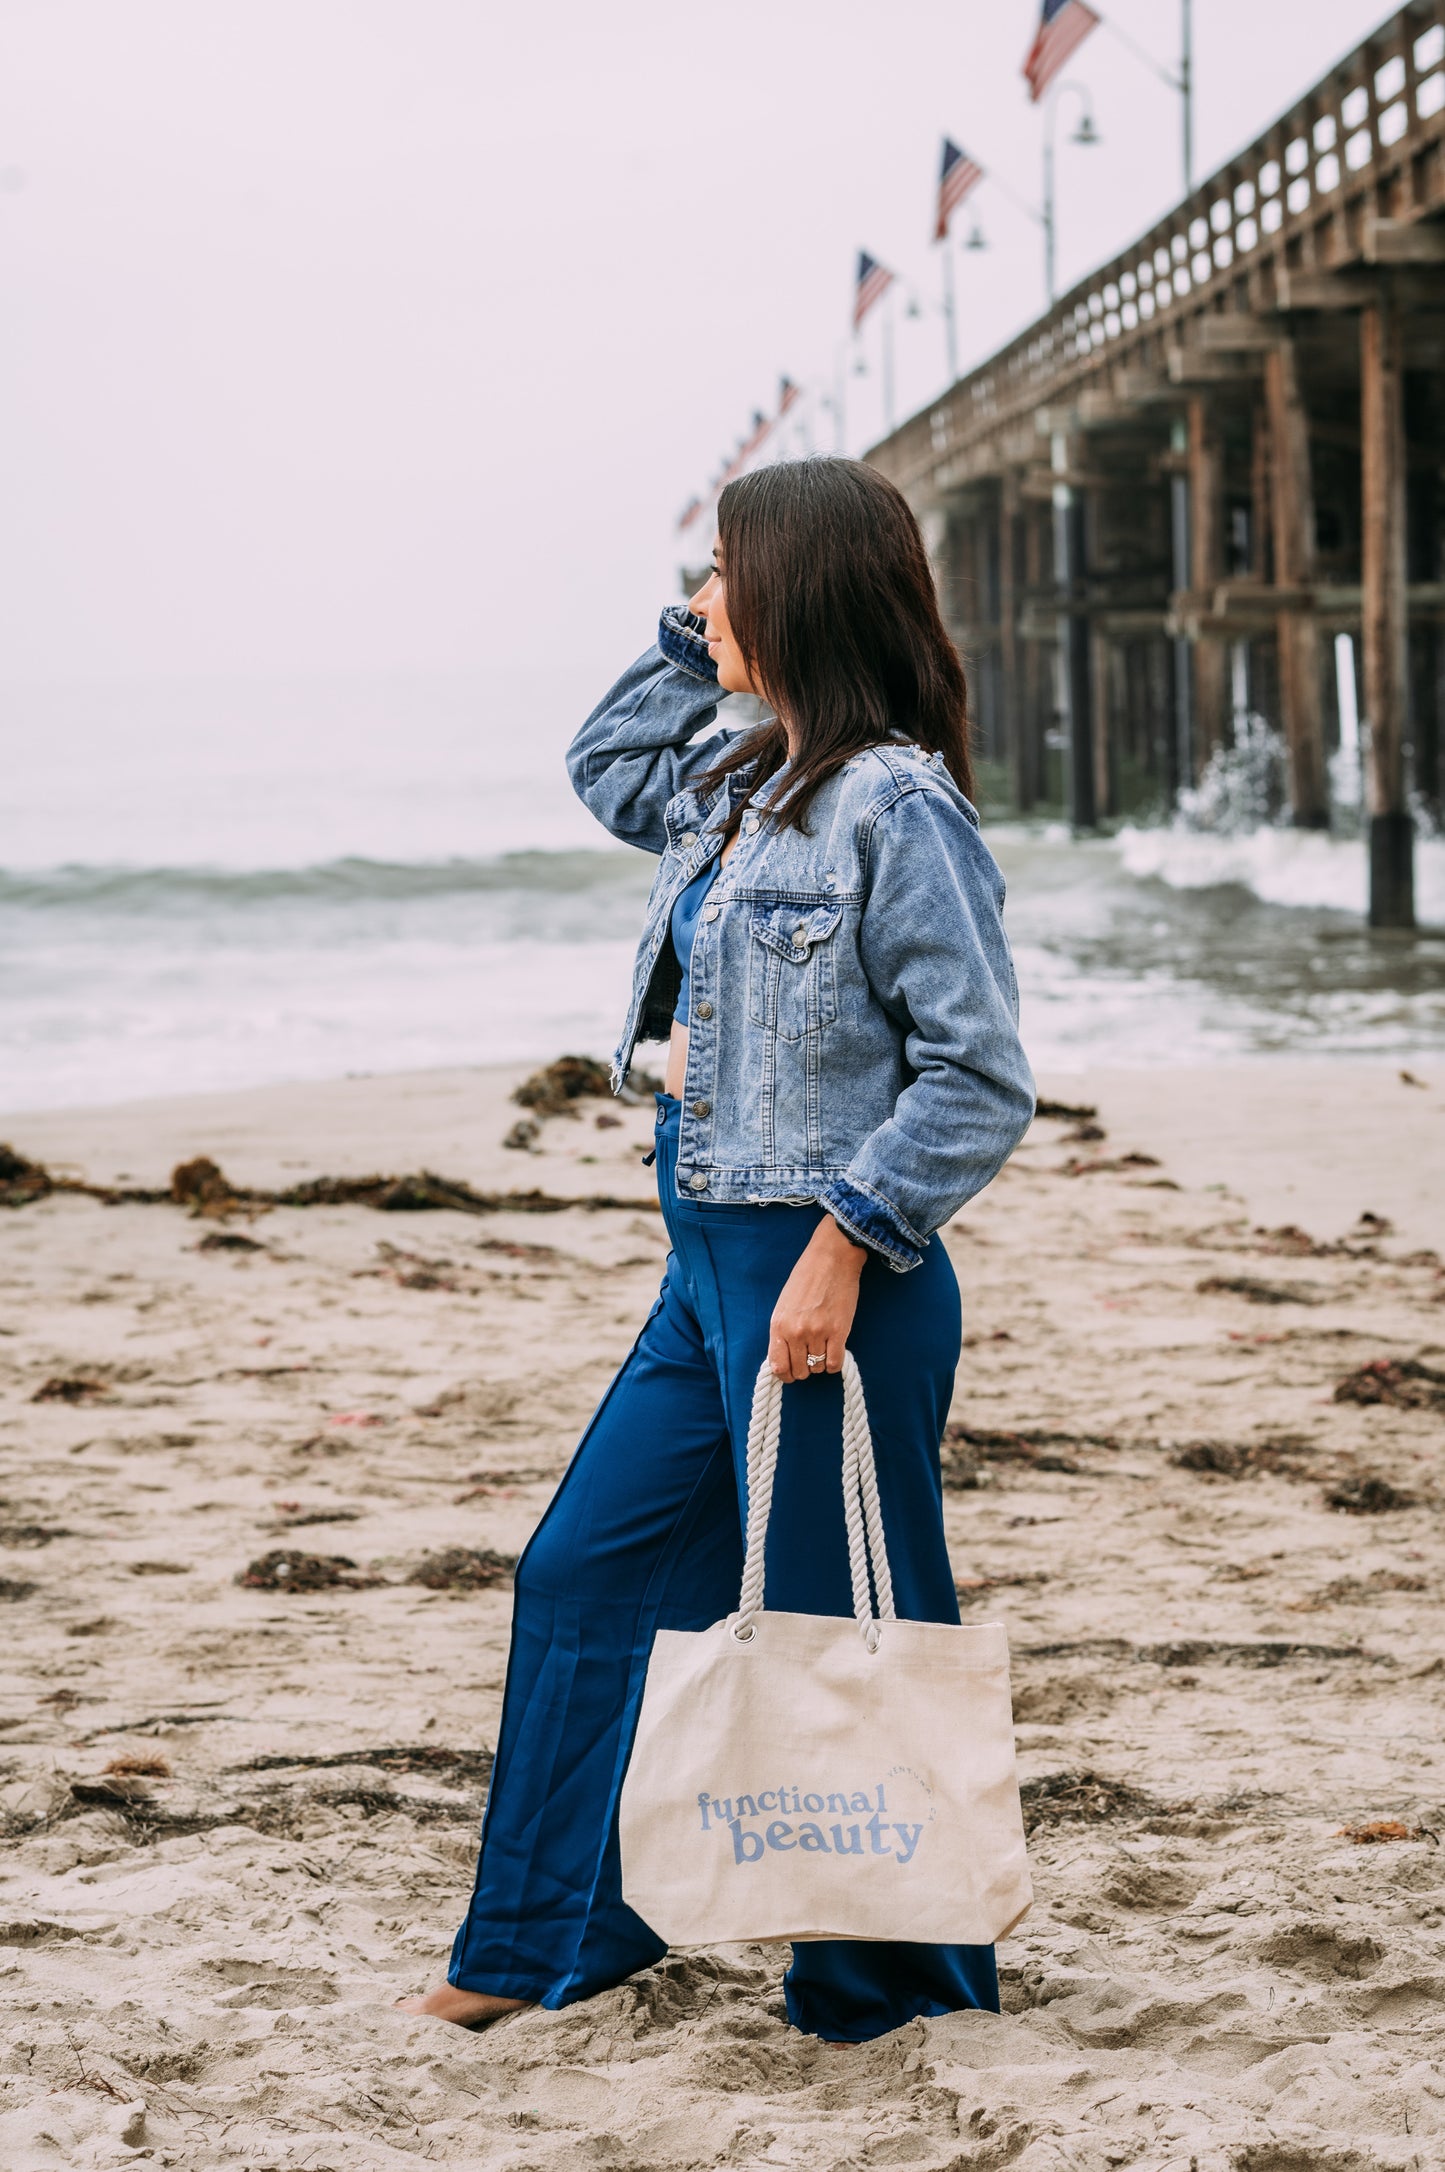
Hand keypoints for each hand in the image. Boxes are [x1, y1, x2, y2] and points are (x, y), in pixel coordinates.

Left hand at [769, 1217, 866, 1382]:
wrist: (832, 1258)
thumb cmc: (807, 1277)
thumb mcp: (784, 1304)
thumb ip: (782, 1331)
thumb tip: (784, 1357)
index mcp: (778, 1324)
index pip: (777, 1366)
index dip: (785, 1375)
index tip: (791, 1373)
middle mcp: (796, 1332)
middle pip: (799, 1371)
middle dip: (804, 1369)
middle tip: (809, 1359)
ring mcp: (817, 1333)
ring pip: (818, 1368)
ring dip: (821, 1363)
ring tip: (823, 1349)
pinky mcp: (839, 1332)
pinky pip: (835, 1364)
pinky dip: (834, 1364)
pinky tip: (834, 1352)